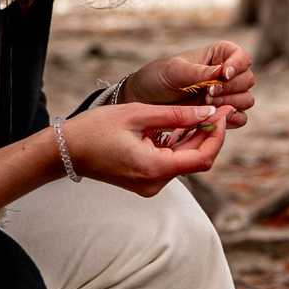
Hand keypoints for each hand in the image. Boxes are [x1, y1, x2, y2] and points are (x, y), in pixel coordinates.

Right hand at [58, 103, 227, 196]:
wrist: (65, 150)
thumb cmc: (96, 129)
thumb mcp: (138, 114)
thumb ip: (176, 115)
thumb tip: (208, 111)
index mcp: (154, 168)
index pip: (202, 158)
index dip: (218, 134)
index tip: (223, 111)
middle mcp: (155, 183)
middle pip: (195, 159)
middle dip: (210, 131)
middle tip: (220, 104)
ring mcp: (150, 184)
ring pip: (185, 160)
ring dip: (196, 137)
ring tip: (204, 109)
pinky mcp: (145, 180)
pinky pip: (171, 162)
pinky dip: (180, 143)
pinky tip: (184, 123)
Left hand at [126, 40, 256, 128]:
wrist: (146, 100)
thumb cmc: (158, 77)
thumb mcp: (174, 71)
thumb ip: (197, 72)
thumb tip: (220, 72)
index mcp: (218, 55)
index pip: (242, 56)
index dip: (238, 65)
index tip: (224, 74)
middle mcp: (226, 74)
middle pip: (248, 79)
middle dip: (231, 87)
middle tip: (209, 93)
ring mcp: (226, 95)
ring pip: (247, 99)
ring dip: (231, 102)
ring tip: (208, 103)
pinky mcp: (222, 113)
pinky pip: (240, 118)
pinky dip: (231, 119)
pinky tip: (213, 116)